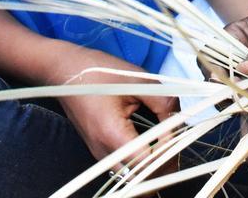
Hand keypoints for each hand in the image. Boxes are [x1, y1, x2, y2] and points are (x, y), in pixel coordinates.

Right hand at [51, 45, 178, 163]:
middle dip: (164, 164)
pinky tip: (153, 142)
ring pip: (133, 174)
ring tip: (167, 142)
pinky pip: (125, 165)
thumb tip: (181, 120)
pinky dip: (142, 159)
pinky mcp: (100, 150)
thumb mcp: (138, 79)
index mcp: (111, 134)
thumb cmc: (98, 72)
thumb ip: (163, 101)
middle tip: (177, 142)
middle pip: (140, 176)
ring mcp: (99, 154)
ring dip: (153, 164)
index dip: (168, 152)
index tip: (178, 134)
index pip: (147, 162)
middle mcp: (103, 151)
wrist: (65, 71)